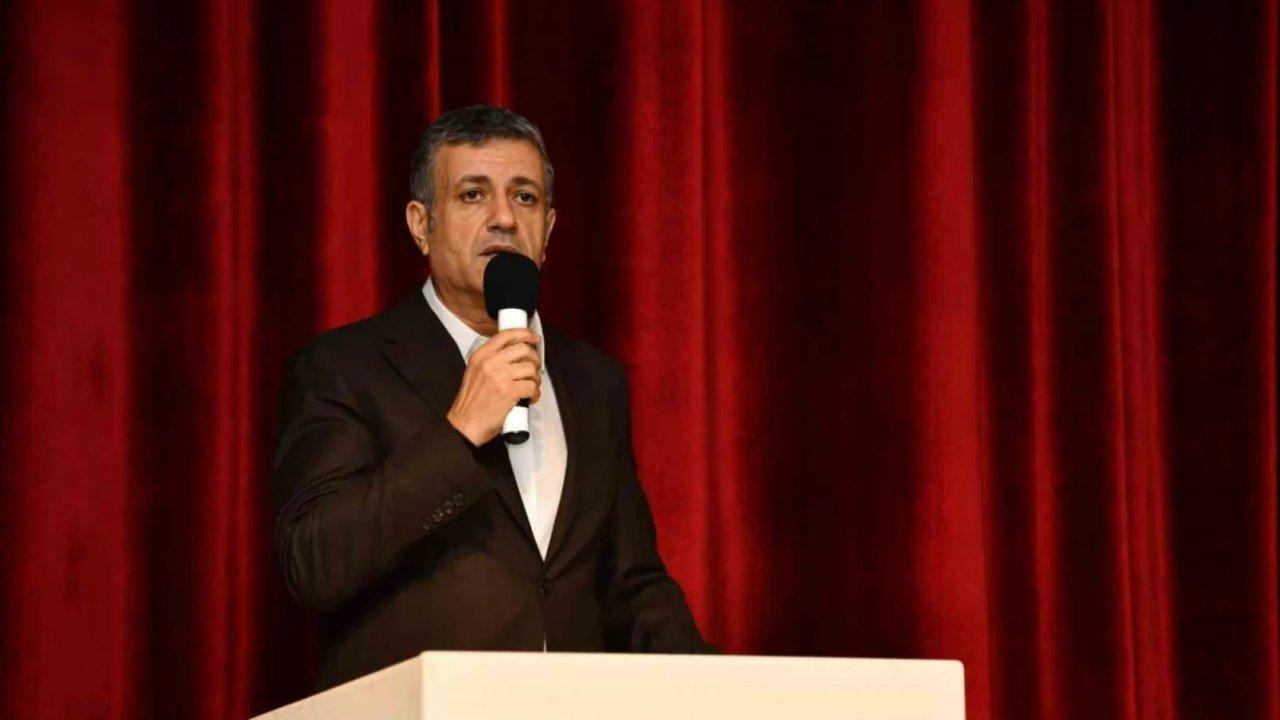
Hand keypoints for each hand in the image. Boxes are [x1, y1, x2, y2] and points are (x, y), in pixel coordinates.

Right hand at [446, 328, 541, 445]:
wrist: (465, 424)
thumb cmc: (471, 402)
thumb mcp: (475, 372)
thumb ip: (491, 361)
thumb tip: (516, 354)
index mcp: (480, 355)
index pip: (506, 335)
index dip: (524, 333)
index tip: (534, 338)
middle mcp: (490, 362)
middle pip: (523, 349)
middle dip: (534, 358)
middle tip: (534, 368)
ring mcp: (500, 376)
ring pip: (531, 368)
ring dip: (536, 378)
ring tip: (531, 387)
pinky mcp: (509, 391)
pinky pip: (532, 386)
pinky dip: (535, 393)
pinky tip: (530, 398)